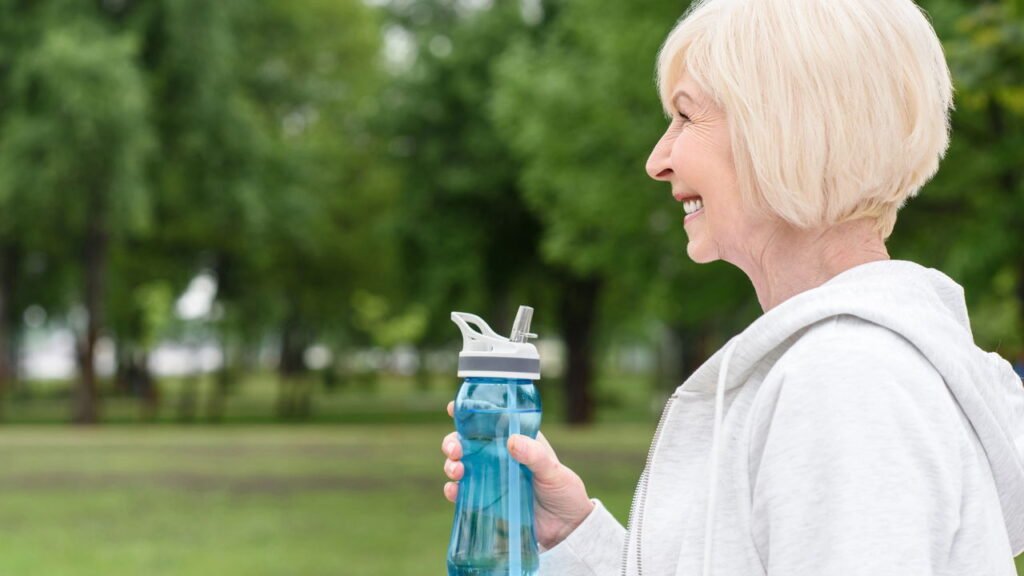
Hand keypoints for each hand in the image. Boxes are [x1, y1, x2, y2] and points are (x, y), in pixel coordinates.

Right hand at [441, 401, 595, 549]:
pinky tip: (454, 490)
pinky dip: (453, 490)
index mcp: (516, 440)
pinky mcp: (485, 500)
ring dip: (451, 464)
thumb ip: (534, 455)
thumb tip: (512, 441)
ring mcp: (490, 477)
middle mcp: (498, 456)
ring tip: (456, 470)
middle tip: (454, 449)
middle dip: (453, 442)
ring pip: (460, 464)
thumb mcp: (553, 470)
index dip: (470, 412)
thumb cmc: (563, 491)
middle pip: (467, 442)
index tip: (454, 408)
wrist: (565, 527)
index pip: (490, 420)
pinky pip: (462, 492)